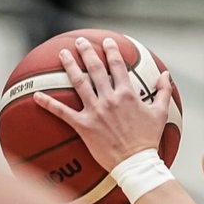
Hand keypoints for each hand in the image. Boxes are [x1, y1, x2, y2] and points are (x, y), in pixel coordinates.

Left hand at [33, 37, 171, 171]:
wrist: (136, 162)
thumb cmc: (148, 139)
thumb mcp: (160, 113)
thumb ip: (163, 91)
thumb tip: (166, 75)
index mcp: (127, 94)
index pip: (118, 66)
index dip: (112, 51)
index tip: (107, 42)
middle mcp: (109, 99)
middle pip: (95, 69)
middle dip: (87, 51)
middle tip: (80, 41)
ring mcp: (95, 111)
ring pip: (79, 83)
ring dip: (70, 66)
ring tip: (62, 54)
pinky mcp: (84, 125)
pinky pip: (62, 112)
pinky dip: (48, 104)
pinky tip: (36, 96)